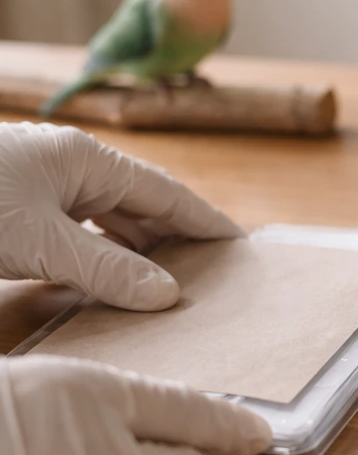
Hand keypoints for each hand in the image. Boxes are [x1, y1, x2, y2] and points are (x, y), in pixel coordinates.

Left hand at [0, 122, 242, 310]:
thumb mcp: (40, 243)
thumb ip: (106, 270)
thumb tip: (166, 295)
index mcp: (88, 159)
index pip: (167, 193)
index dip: (206, 221)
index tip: (239, 246)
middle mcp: (72, 167)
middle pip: (142, 206)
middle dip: (175, 240)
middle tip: (210, 276)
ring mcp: (45, 186)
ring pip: (109, 220)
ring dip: (136, 252)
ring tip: (166, 285)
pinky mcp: (22, 207)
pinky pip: (78, 232)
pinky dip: (100, 256)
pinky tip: (109, 281)